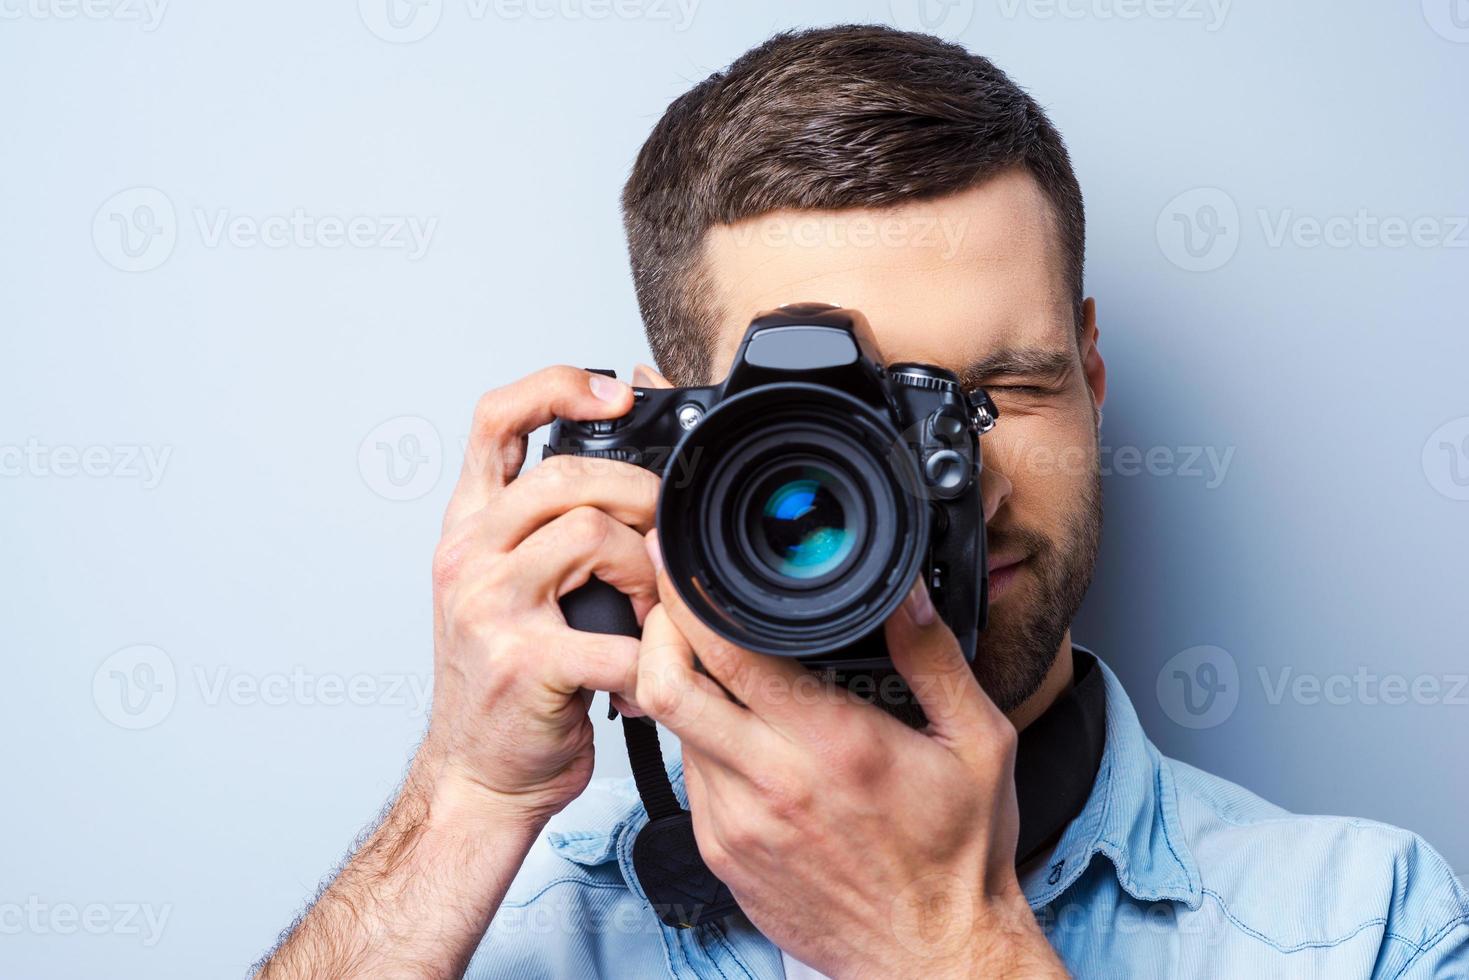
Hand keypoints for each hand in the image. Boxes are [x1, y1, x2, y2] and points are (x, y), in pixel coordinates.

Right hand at [259, 365, 663, 978]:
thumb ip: (548, 532)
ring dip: (649, 573)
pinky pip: (619, 635)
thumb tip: (637, 481)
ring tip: (652, 614)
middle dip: (639, 497)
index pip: (494, 419)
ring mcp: (489, 608)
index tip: (617, 392)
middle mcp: (466, 557)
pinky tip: (644, 677)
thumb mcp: (508, 589)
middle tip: (666, 535)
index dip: (558, 387)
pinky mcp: (524, 663)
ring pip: (595, 536)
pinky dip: (652, 657)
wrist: (478, 776)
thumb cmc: (509, 684)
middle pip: (567, 475)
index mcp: (467, 529)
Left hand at [632, 531, 1067, 979]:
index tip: (680, 565)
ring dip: (687, 689)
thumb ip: (936, 658)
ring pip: (675, 730)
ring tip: (724, 670)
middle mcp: (771, 785)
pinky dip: (706, 742)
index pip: (726, 655)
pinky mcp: (722, 855)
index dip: (688, 599)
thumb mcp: (979, 744)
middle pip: (663, 687)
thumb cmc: (958, 858)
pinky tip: (747, 735)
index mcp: (832, 747)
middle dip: (657, 631)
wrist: (933, 958)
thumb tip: (908, 594)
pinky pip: (693, 776)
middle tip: (677, 605)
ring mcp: (736, 825)